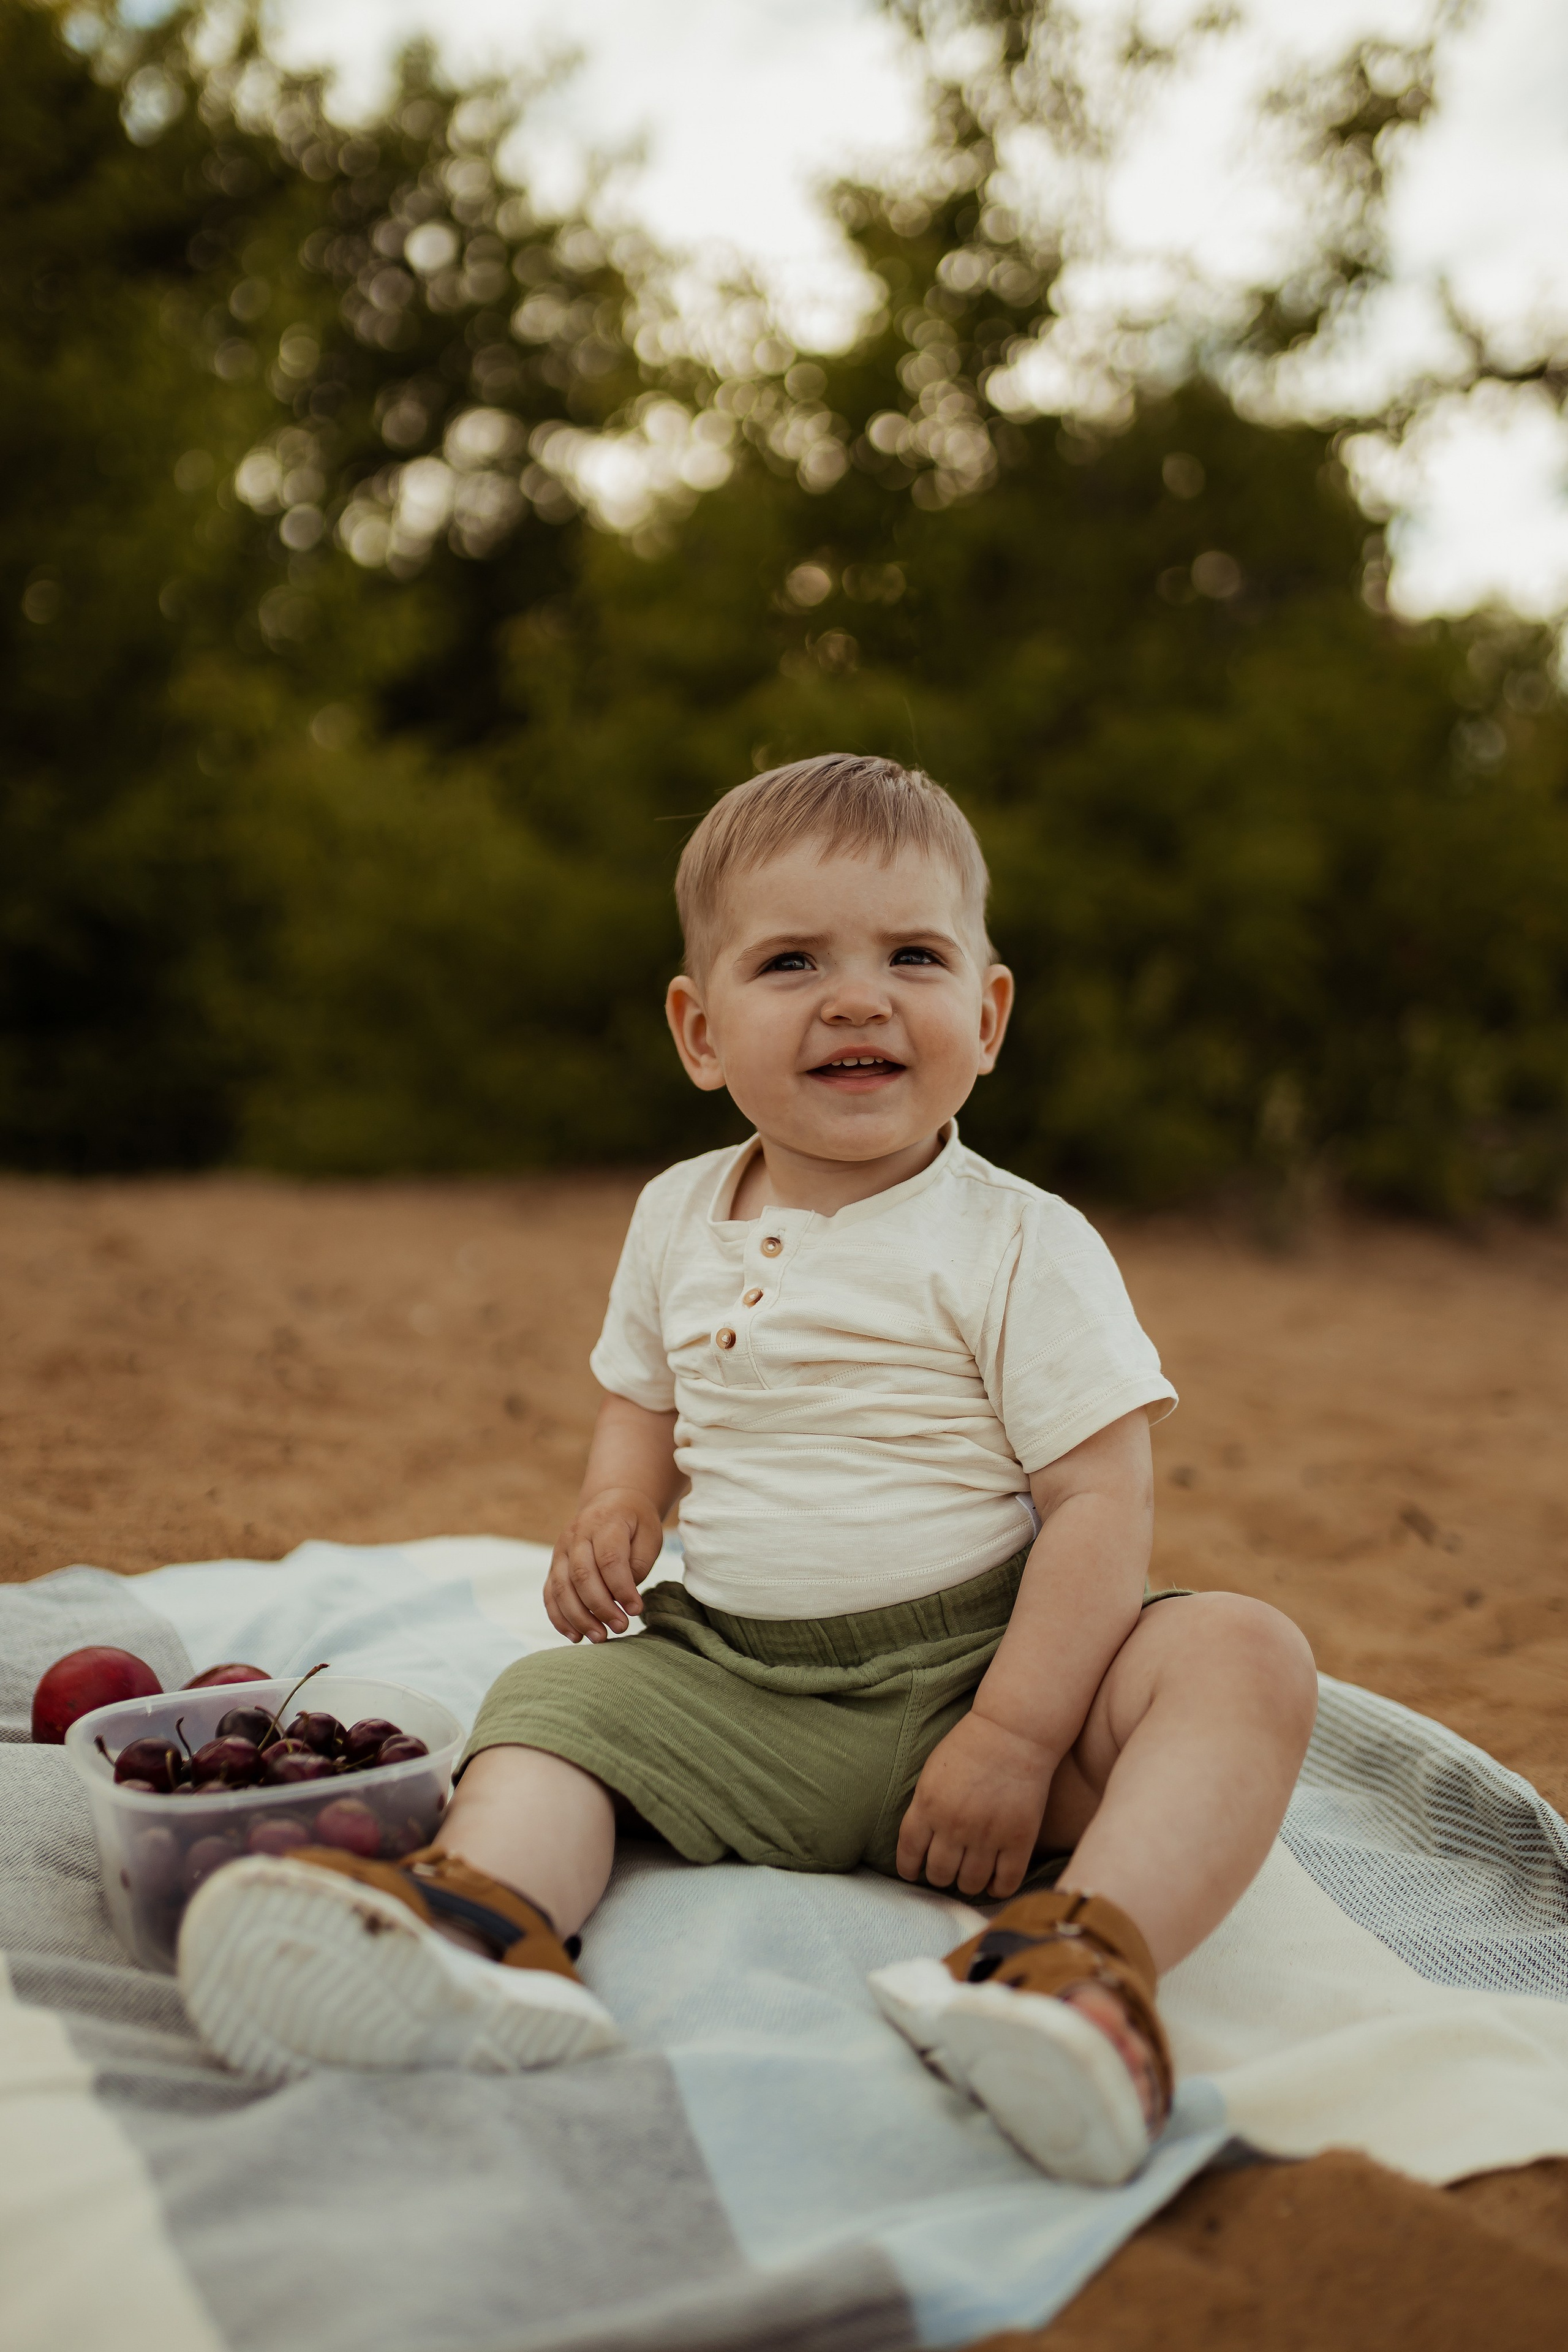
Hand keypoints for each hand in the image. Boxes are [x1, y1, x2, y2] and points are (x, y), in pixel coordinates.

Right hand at [545, 1487, 664, 1641]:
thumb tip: (623, 1597)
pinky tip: (575, 1636)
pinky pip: (549, 1594)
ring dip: (579, 1617)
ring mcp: (561, 1550)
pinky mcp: (554, 1565)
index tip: (636, 1610)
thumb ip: (638, 1563)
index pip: (609, 1559)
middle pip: (582, 1575)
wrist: (610, 1503)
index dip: (622, 1588)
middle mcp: (577, 1535)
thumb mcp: (649, 1534)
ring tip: (600, 1637)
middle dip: (601, 1607)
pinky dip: (559, 1618)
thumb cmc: (635, 1523)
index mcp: (604, 1522)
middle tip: (621, 1628)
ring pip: (562, 1587)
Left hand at [896, 1710, 1055, 1899]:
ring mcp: (987, 1835)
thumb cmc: (970, 1745)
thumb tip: (919, 1840)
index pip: (909, 1853)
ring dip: (967, 1884)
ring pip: (970, 1883)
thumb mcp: (932, 1772)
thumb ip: (923, 1806)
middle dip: (940, 1876)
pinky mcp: (1018, 1839)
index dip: (909, 1869)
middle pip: (939, 1874)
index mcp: (928, 1806)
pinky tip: (995, 1883)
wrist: (1013, 1731)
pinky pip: (1006, 1882)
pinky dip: (998, 1889)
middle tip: (947, 1871)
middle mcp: (954, 1826)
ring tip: (970, 1876)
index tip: (913, 1873)